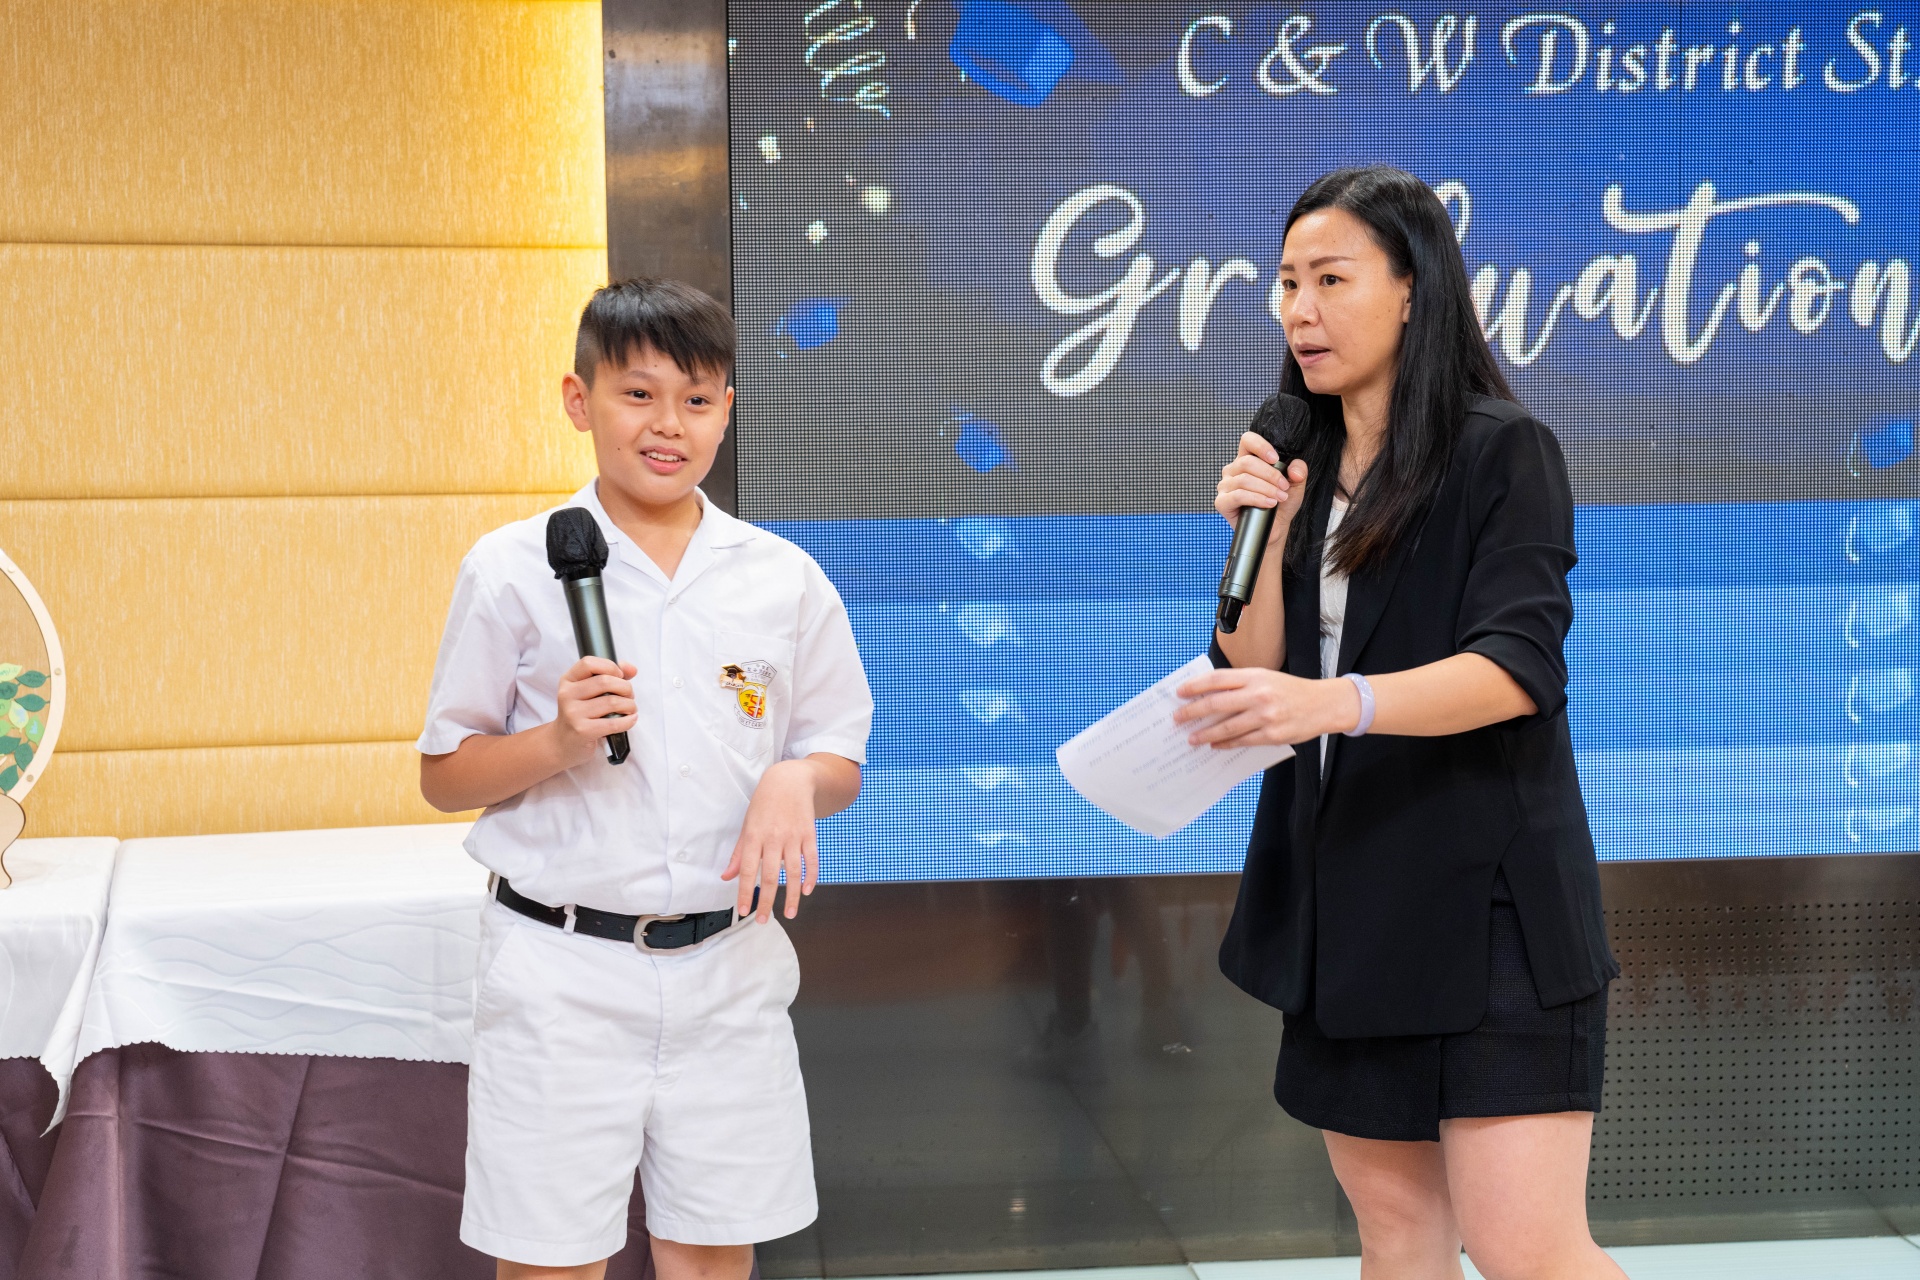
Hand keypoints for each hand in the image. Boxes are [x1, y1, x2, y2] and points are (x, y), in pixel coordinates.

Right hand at [549, 656, 638, 766]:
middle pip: (605, 681)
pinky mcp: (582, 730)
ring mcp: (573, 713)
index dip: (610, 666)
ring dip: (629, 705)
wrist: (562, 742)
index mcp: (568, 680)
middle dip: (625, 688)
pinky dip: (628, 720)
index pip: (589, 663)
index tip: (620, 676)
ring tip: (630, 709)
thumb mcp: (588, 691)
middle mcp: (567, 694)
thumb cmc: (581, 714)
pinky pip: (613, 723)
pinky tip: (630, 719)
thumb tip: (632, 669)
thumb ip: (610, 675)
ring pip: (612, 702)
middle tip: (629, 696)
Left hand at [723, 760, 818, 921]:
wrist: (790, 780)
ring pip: (793, 872)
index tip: (744, 911)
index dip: (746, 892)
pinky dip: (811, 877)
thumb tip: (726, 877)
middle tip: (762, 920)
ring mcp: (794, 836)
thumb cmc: (764, 805)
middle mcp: (774, 838)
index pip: (748, 870)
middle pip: (770, 875)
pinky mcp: (809, 834)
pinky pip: (811, 860)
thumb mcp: (747, 826)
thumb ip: (739, 854)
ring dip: (791, 896)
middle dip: (766, 901)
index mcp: (754, 836)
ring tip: (789, 913)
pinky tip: (806, 891)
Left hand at [1173, 667, 1358, 747]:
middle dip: (1193, 712)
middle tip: (1178, 718)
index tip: (1179, 693)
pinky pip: (1242, 741)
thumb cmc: (1290, 690)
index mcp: (1255, 676)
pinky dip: (1225, 743)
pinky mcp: (1272, 735)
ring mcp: (1265, 716)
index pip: (1217, 680)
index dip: (1195, 686)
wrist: (1323, 704)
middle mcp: (1259, 694)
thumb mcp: (1266, 678)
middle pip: (1216, 704)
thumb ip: (1240, 684)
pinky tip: (1214, 744)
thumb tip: (1207, 695)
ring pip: (1226, 727)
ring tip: (1192, 738)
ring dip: (1205, 733)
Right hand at [1215, 433, 1308, 541]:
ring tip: (1279, 498)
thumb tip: (1294, 469)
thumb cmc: (1280, 505)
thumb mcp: (1295, 485)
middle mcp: (1233, 470)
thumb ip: (1298, 471)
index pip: (1247, 441)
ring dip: (1266, 488)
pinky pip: (1238, 495)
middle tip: (1283, 487)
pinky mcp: (1222, 502)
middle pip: (1247, 462)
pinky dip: (1256, 498)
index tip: (1275, 459)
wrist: (1275, 528)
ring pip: (1244, 479)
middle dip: (1270, 475)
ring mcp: (1226, 486)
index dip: (1260, 446)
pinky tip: (1268, 503)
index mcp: (1247, 460)